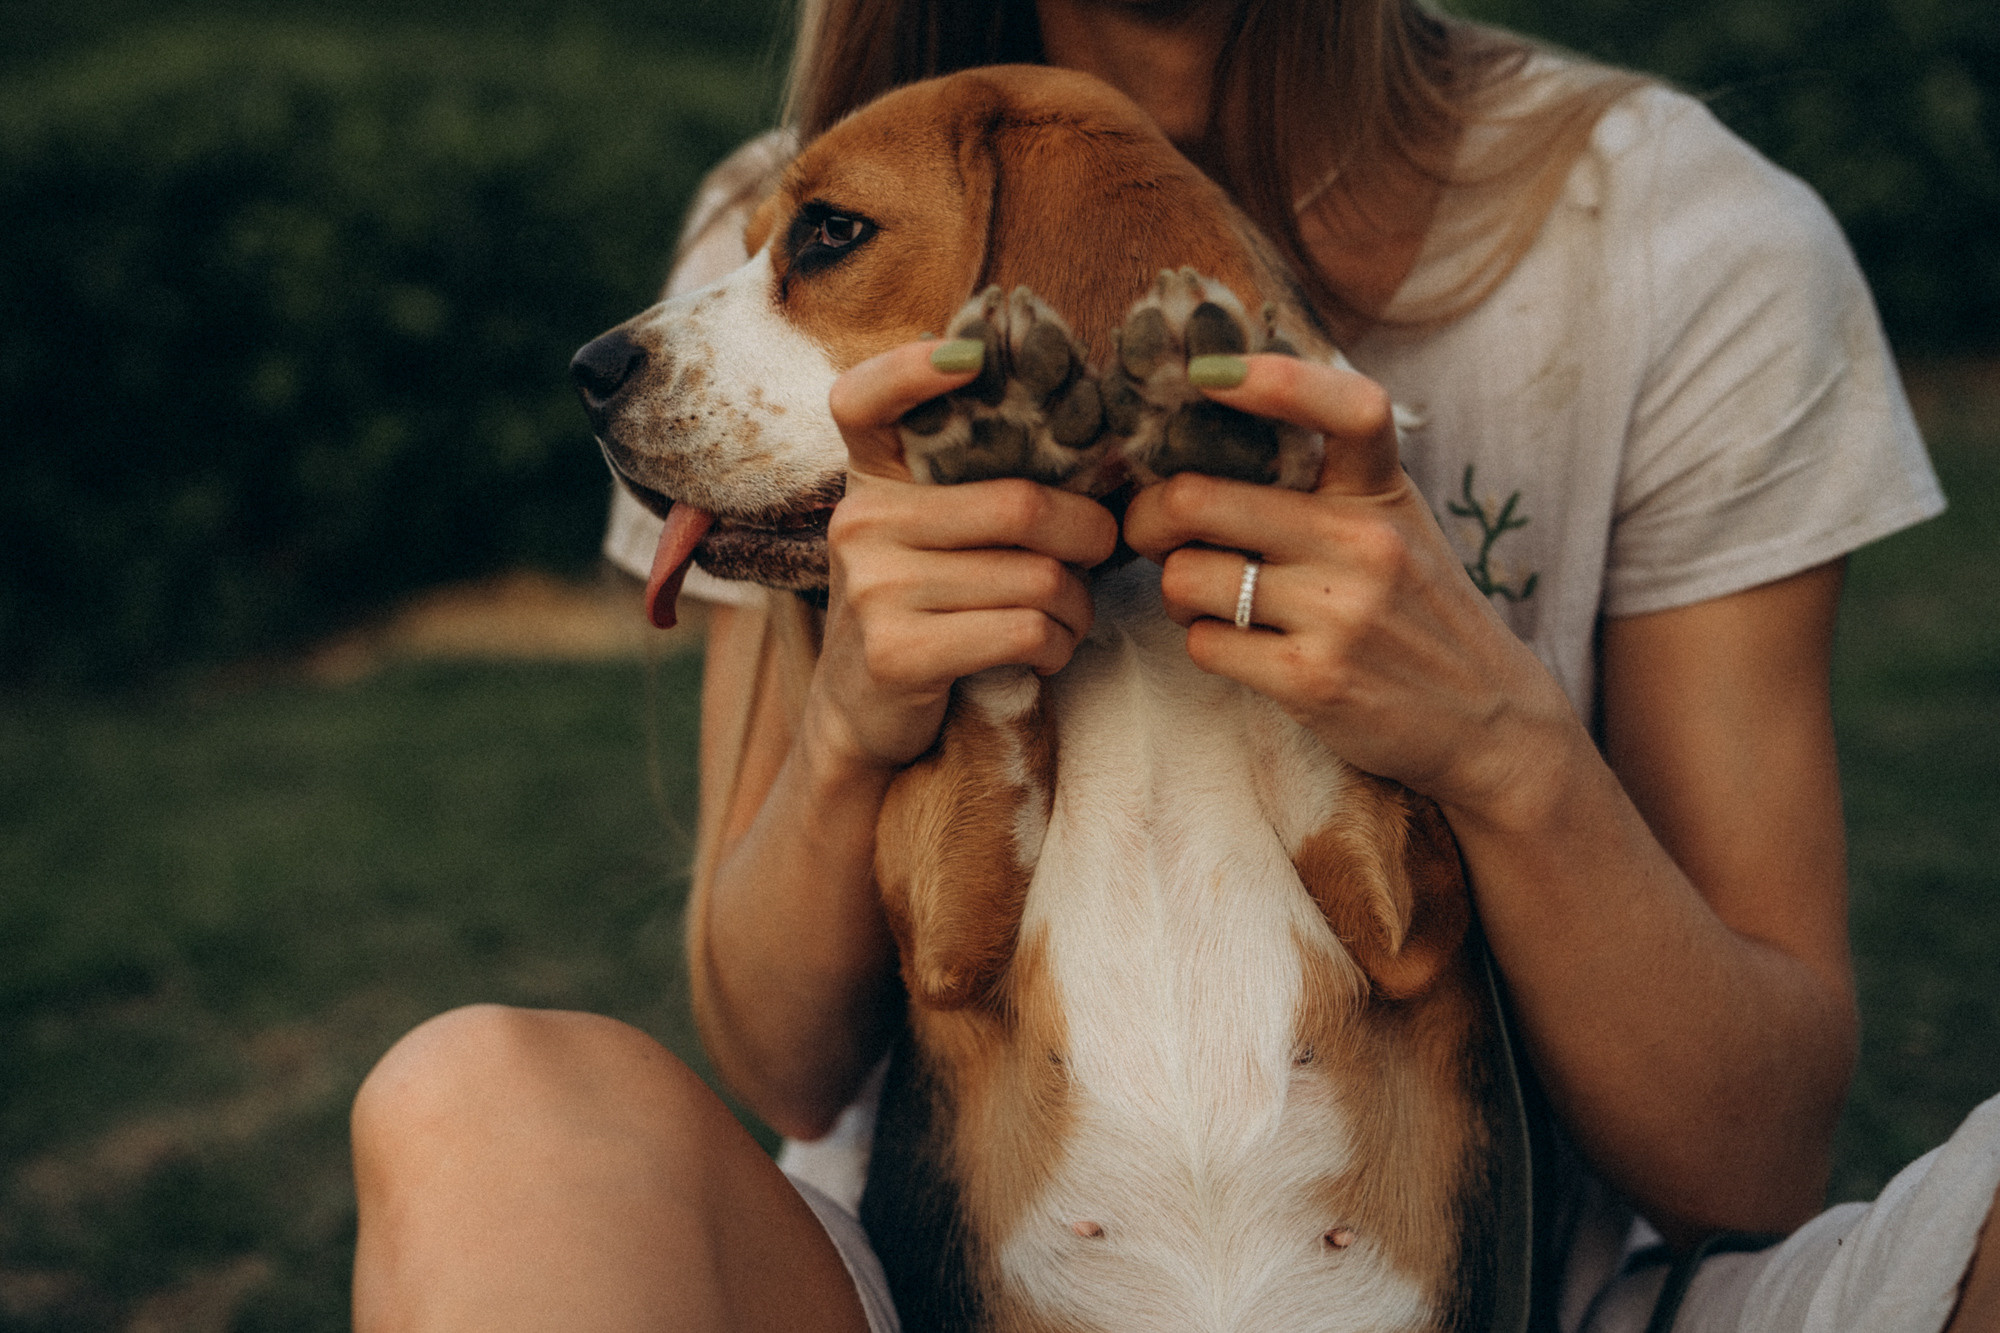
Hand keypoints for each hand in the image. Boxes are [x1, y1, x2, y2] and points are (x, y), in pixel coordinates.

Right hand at [810, 342, 1118, 772]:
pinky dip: (1058, 646)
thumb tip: (1105, 458)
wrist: (861, 711)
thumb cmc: (924, 606)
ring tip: (1067, 617)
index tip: (970, 357)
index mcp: (869, 478)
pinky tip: (1044, 652)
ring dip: (1078, 606)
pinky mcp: (898, 653)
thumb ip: (977, 485)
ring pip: (1037, 578)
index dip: (911, 367)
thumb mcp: (925, 533)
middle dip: (1088, 536)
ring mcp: (873, 588)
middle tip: (1100, 556)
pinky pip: (1026, 631)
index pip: (865, 398)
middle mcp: (860, 521)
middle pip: (1021, 504)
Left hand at [1120, 355, 1578, 815]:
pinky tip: (1243, 647)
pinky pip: (1203, 644)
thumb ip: (1320, 483)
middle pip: (1196, 500)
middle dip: (1148, 519)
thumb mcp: (1393, 525)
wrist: (1488, 719)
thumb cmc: (1416, 611)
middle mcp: (1363, 543)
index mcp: (1380, 491)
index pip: (1347, 407)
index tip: (1205, 374)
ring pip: (1184, 578)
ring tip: (1211, 602)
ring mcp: (1338, 613)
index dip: (1272, 380)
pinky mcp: (1311, 680)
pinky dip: (1205, 644)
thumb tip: (1196, 447)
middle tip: (1150, 533)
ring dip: (1177, 592)